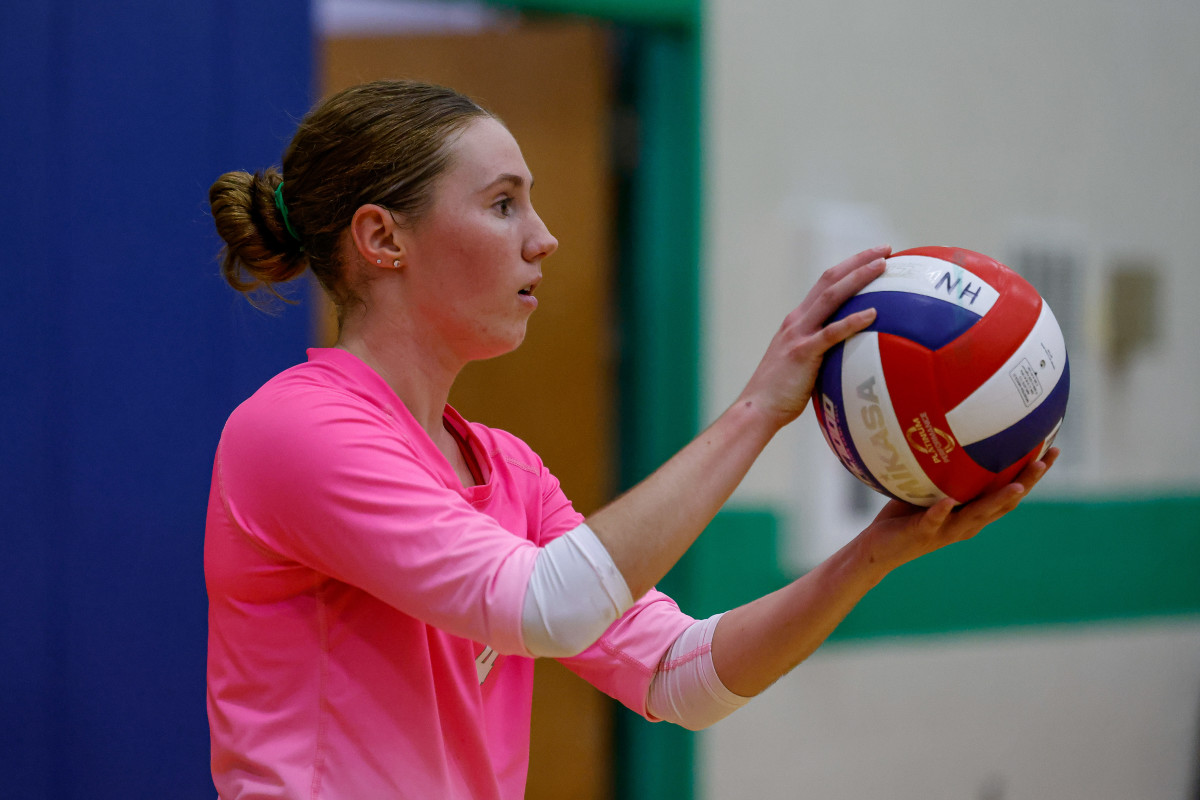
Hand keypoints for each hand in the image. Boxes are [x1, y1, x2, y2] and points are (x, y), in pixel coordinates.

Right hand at [736, 245, 889, 429]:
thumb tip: (855, 358)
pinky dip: (852, 321)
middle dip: (858, 261)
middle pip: (829, 280)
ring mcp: (798, 334)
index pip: (825, 284)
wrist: (757, 408)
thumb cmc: (782, 395)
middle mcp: (797, 320)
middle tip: (886, 250)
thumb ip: (824, 354)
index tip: (874, 257)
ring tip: (883, 267)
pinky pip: (831, 333)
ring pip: (831, 297)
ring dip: (858, 278)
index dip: (849, 267)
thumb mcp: (804, 366)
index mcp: (797, 321)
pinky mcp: (802, 353)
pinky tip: (874, 313)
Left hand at [855, 448, 1059, 571]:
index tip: (1053, 450)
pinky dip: (942, 512)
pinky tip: (949, 502)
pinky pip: (934, 522)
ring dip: (997, 501)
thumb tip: (950, 429)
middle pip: (1004, 503)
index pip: (1009, 491)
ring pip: (977, 516)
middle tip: (1045, 461)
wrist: (879, 549)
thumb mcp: (928, 487)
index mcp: (972, 512)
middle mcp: (967, 523)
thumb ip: (943, 469)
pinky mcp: (922, 534)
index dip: (1032, 474)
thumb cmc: (904, 514)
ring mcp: (947, 530)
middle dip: (1027, 482)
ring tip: (1015, 485)